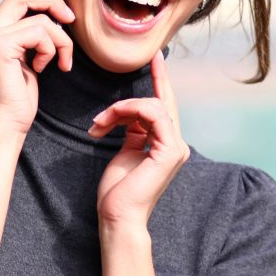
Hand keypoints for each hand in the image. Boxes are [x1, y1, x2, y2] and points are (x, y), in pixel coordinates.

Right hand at [0, 0, 73, 134]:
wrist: (6, 123)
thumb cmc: (19, 98)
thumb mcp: (32, 61)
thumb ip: (35, 38)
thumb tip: (55, 20)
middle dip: (54, 3)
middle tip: (71, 20)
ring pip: (40, 18)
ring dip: (60, 41)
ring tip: (59, 63)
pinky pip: (40, 32)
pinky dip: (52, 50)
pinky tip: (43, 69)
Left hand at [89, 52, 190, 228]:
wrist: (118, 216)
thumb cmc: (117, 191)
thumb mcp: (125, 152)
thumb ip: (133, 132)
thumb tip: (129, 116)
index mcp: (166, 145)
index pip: (164, 107)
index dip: (161, 82)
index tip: (155, 60)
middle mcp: (176, 145)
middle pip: (163, 102)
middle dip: (152, 82)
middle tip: (142, 69)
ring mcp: (176, 148)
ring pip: (154, 106)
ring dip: (122, 108)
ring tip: (99, 124)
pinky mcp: (170, 151)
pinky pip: (154, 114)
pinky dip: (130, 111)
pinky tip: (110, 120)